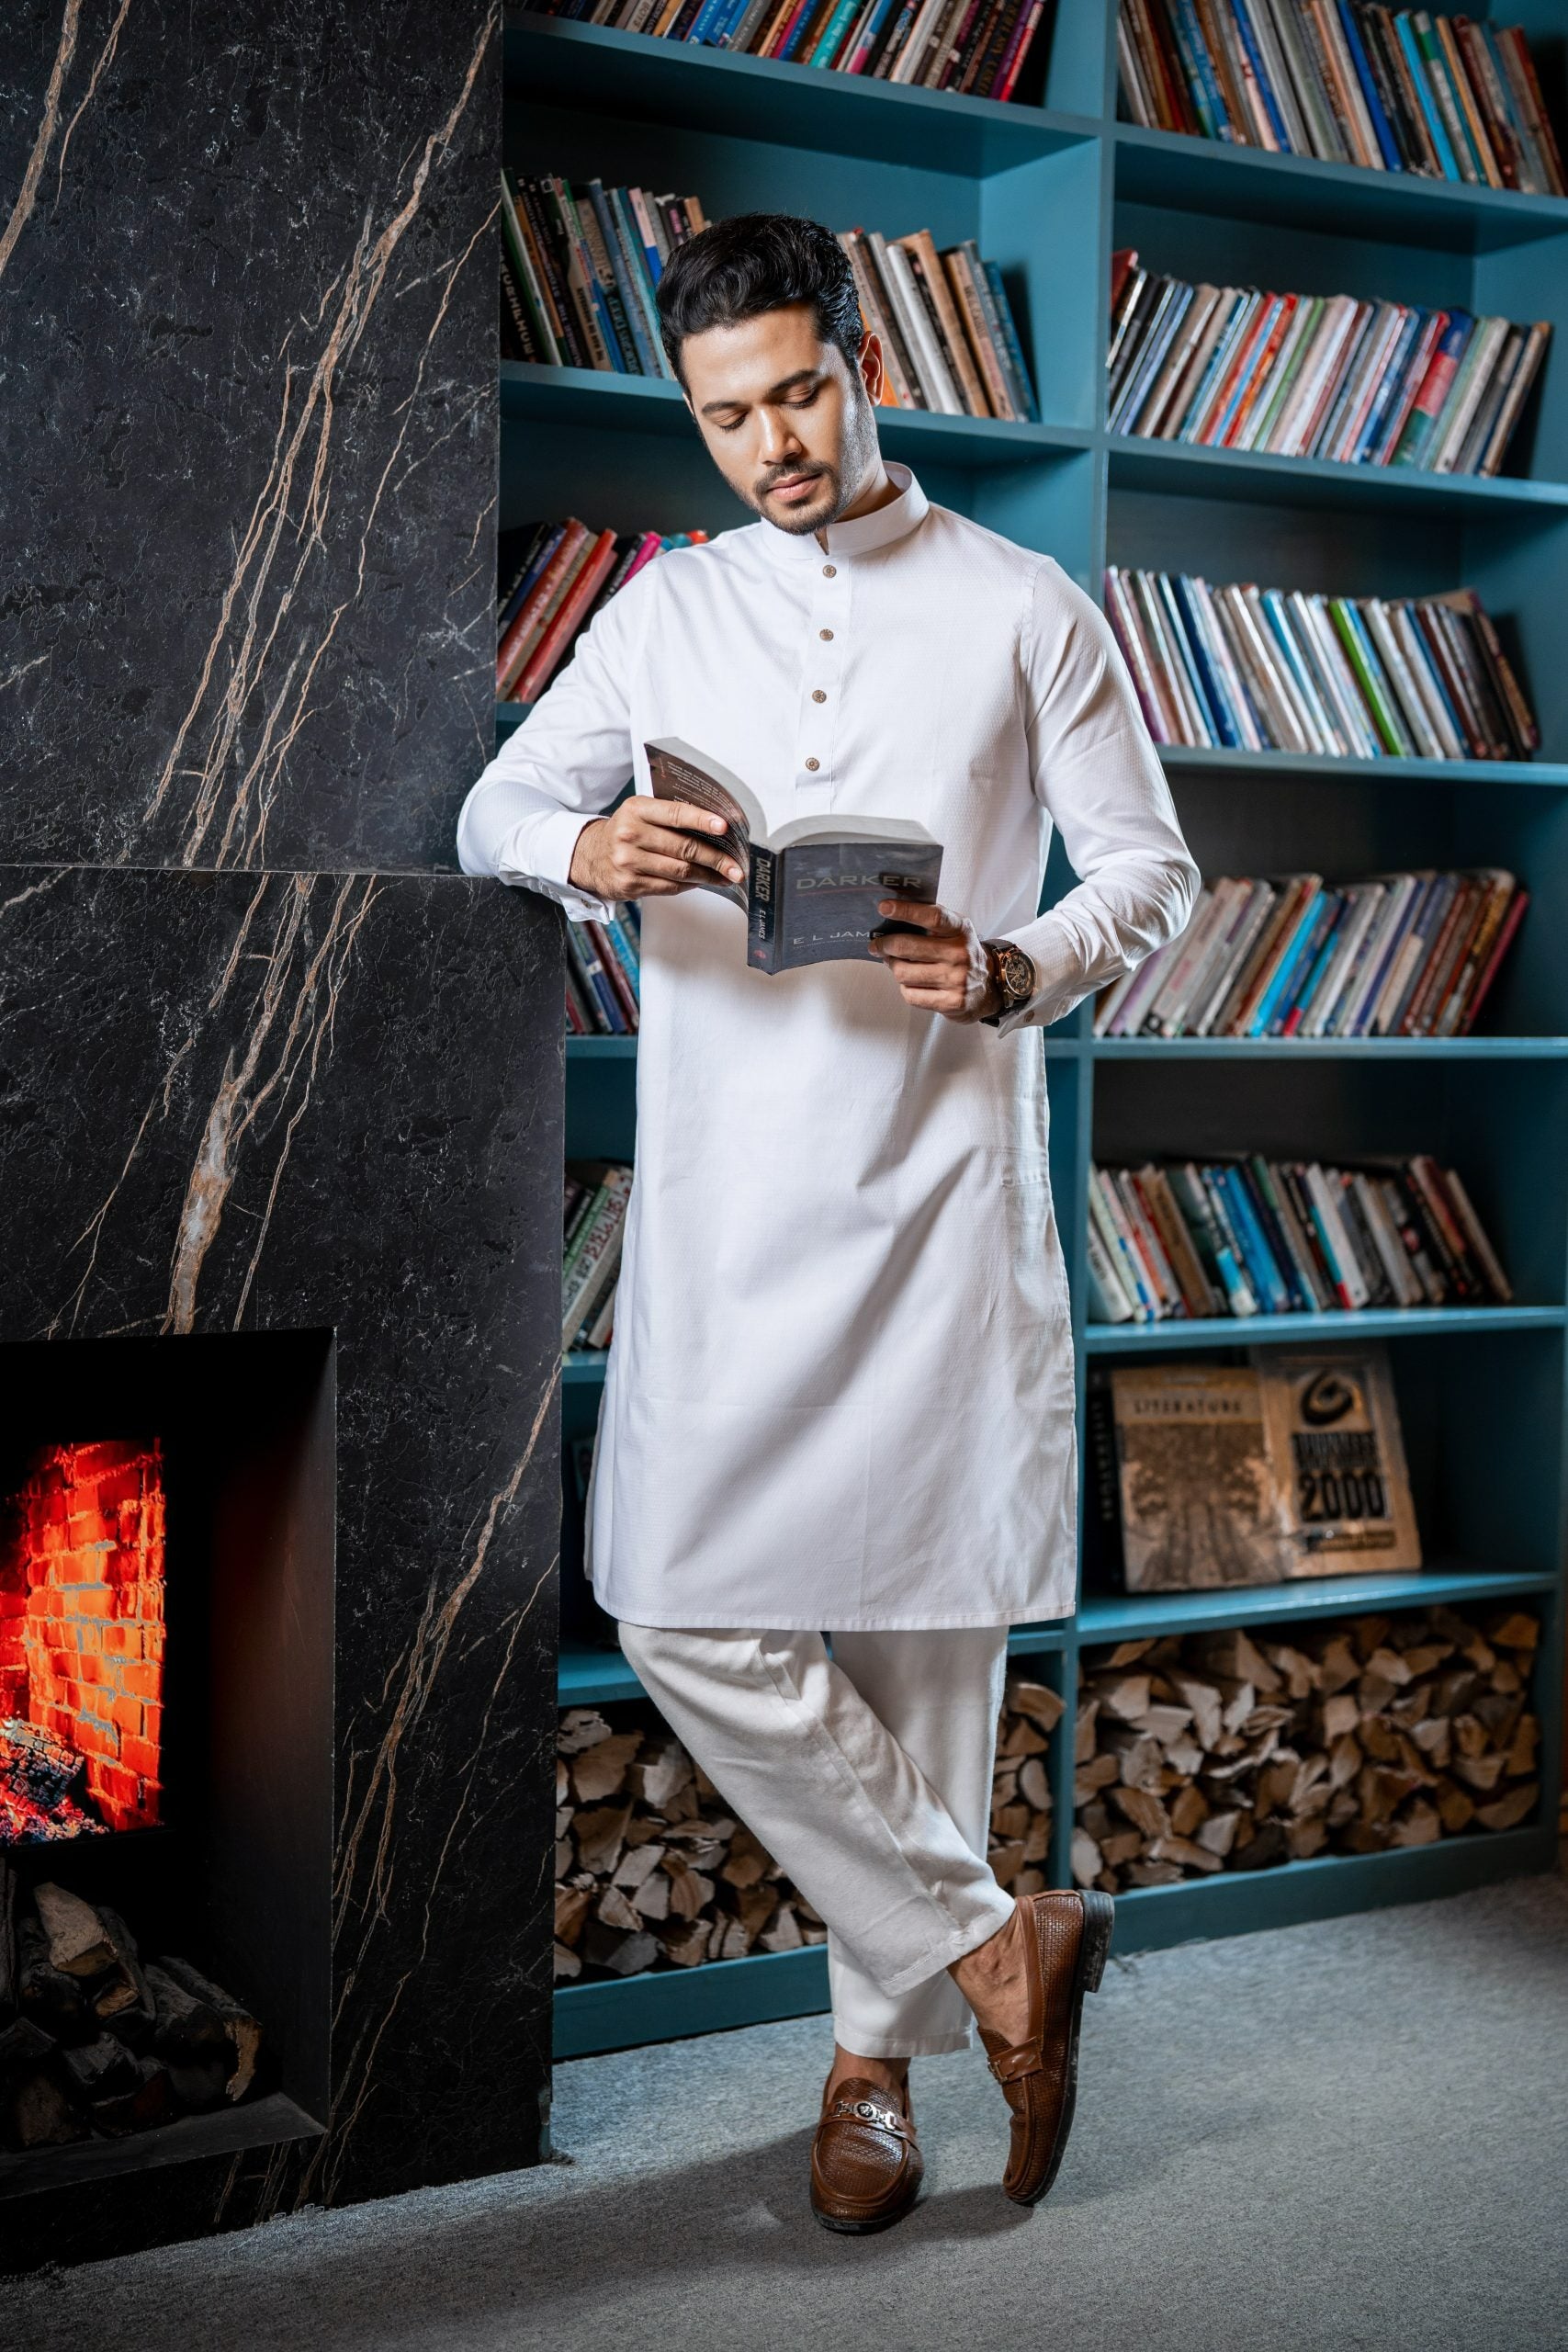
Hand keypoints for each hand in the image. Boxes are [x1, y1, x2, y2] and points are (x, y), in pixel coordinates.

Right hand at [569, 799, 744, 900]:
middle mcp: (630, 834)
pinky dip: (690, 885)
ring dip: (708, 876)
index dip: (701, 821)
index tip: (724, 828)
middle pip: (683, 848)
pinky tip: (701, 882)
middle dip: (715, 859)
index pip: (675, 814)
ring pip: (679, 871)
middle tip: (736, 866)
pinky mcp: (629, 885)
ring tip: (726, 877)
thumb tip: (716, 829)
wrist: (590, 856)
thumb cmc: (625, 831)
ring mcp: (628, 862)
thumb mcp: (640, 813)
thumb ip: (670, 816)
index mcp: (636, 810)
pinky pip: (669, 887)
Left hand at [869, 899, 998, 1022]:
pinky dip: (905, 988)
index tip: (884, 907)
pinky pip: (911, 995)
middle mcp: (960, 953)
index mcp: (961, 930)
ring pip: (904, 973)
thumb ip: (931, 923)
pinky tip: (912, 984)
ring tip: (896, 964)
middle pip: (908, 947)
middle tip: (877, 945)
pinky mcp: (951, 1002)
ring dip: (894, 967)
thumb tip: (891, 920)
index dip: (906, 911)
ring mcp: (957, 980)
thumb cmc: (961, 954)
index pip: (933, 917)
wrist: (988, 986)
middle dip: (885, 945)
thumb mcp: (956, 931)